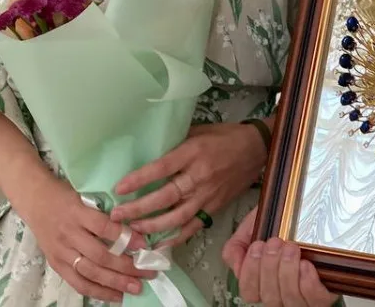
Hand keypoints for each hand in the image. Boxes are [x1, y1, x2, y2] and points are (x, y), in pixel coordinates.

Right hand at [16, 174, 153, 302]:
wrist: (34, 199)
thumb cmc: (66, 194)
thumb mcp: (86, 195)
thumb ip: (105, 211)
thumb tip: (135, 227)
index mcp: (77, 212)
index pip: (104, 227)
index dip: (126, 237)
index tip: (145, 244)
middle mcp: (68, 234)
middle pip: (99, 255)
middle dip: (126, 267)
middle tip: (147, 273)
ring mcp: (61, 252)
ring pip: (90, 272)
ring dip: (115, 283)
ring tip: (135, 288)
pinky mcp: (56, 265)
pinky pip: (77, 283)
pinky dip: (97, 292)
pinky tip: (115, 296)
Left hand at [111, 122, 267, 245]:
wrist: (257, 149)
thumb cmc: (225, 136)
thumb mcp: (198, 131)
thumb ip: (175, 143)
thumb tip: (149, 152)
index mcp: (193, 152)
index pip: (161, 168)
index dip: (139, 179)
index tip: (119, 188)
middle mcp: (199, 175)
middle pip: (165, 197)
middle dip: (138, 209)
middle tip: (117, 215)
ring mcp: (208, 195)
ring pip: (176, 217)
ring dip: (152, 226)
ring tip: (132, 231)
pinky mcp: (215, 208)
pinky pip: (192, 226)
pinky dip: (174, 237)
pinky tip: (157, 244)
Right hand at [224, 209, 335, 306]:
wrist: (308, 209)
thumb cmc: (282, 224)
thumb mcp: (253, 228)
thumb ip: (237, 245)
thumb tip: (235, 262)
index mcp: (263, 283)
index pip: (249, 293)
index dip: (250, 273)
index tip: (258, 245)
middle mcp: (282, 294)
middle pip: (270, 298)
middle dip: (270, 268)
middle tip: (276, 242)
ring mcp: (303, 297)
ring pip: (291, 300)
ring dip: (287, 272)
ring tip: (291, 248)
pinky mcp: (324, 294)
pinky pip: (315, 300)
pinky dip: (308, 283)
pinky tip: (306, 264)